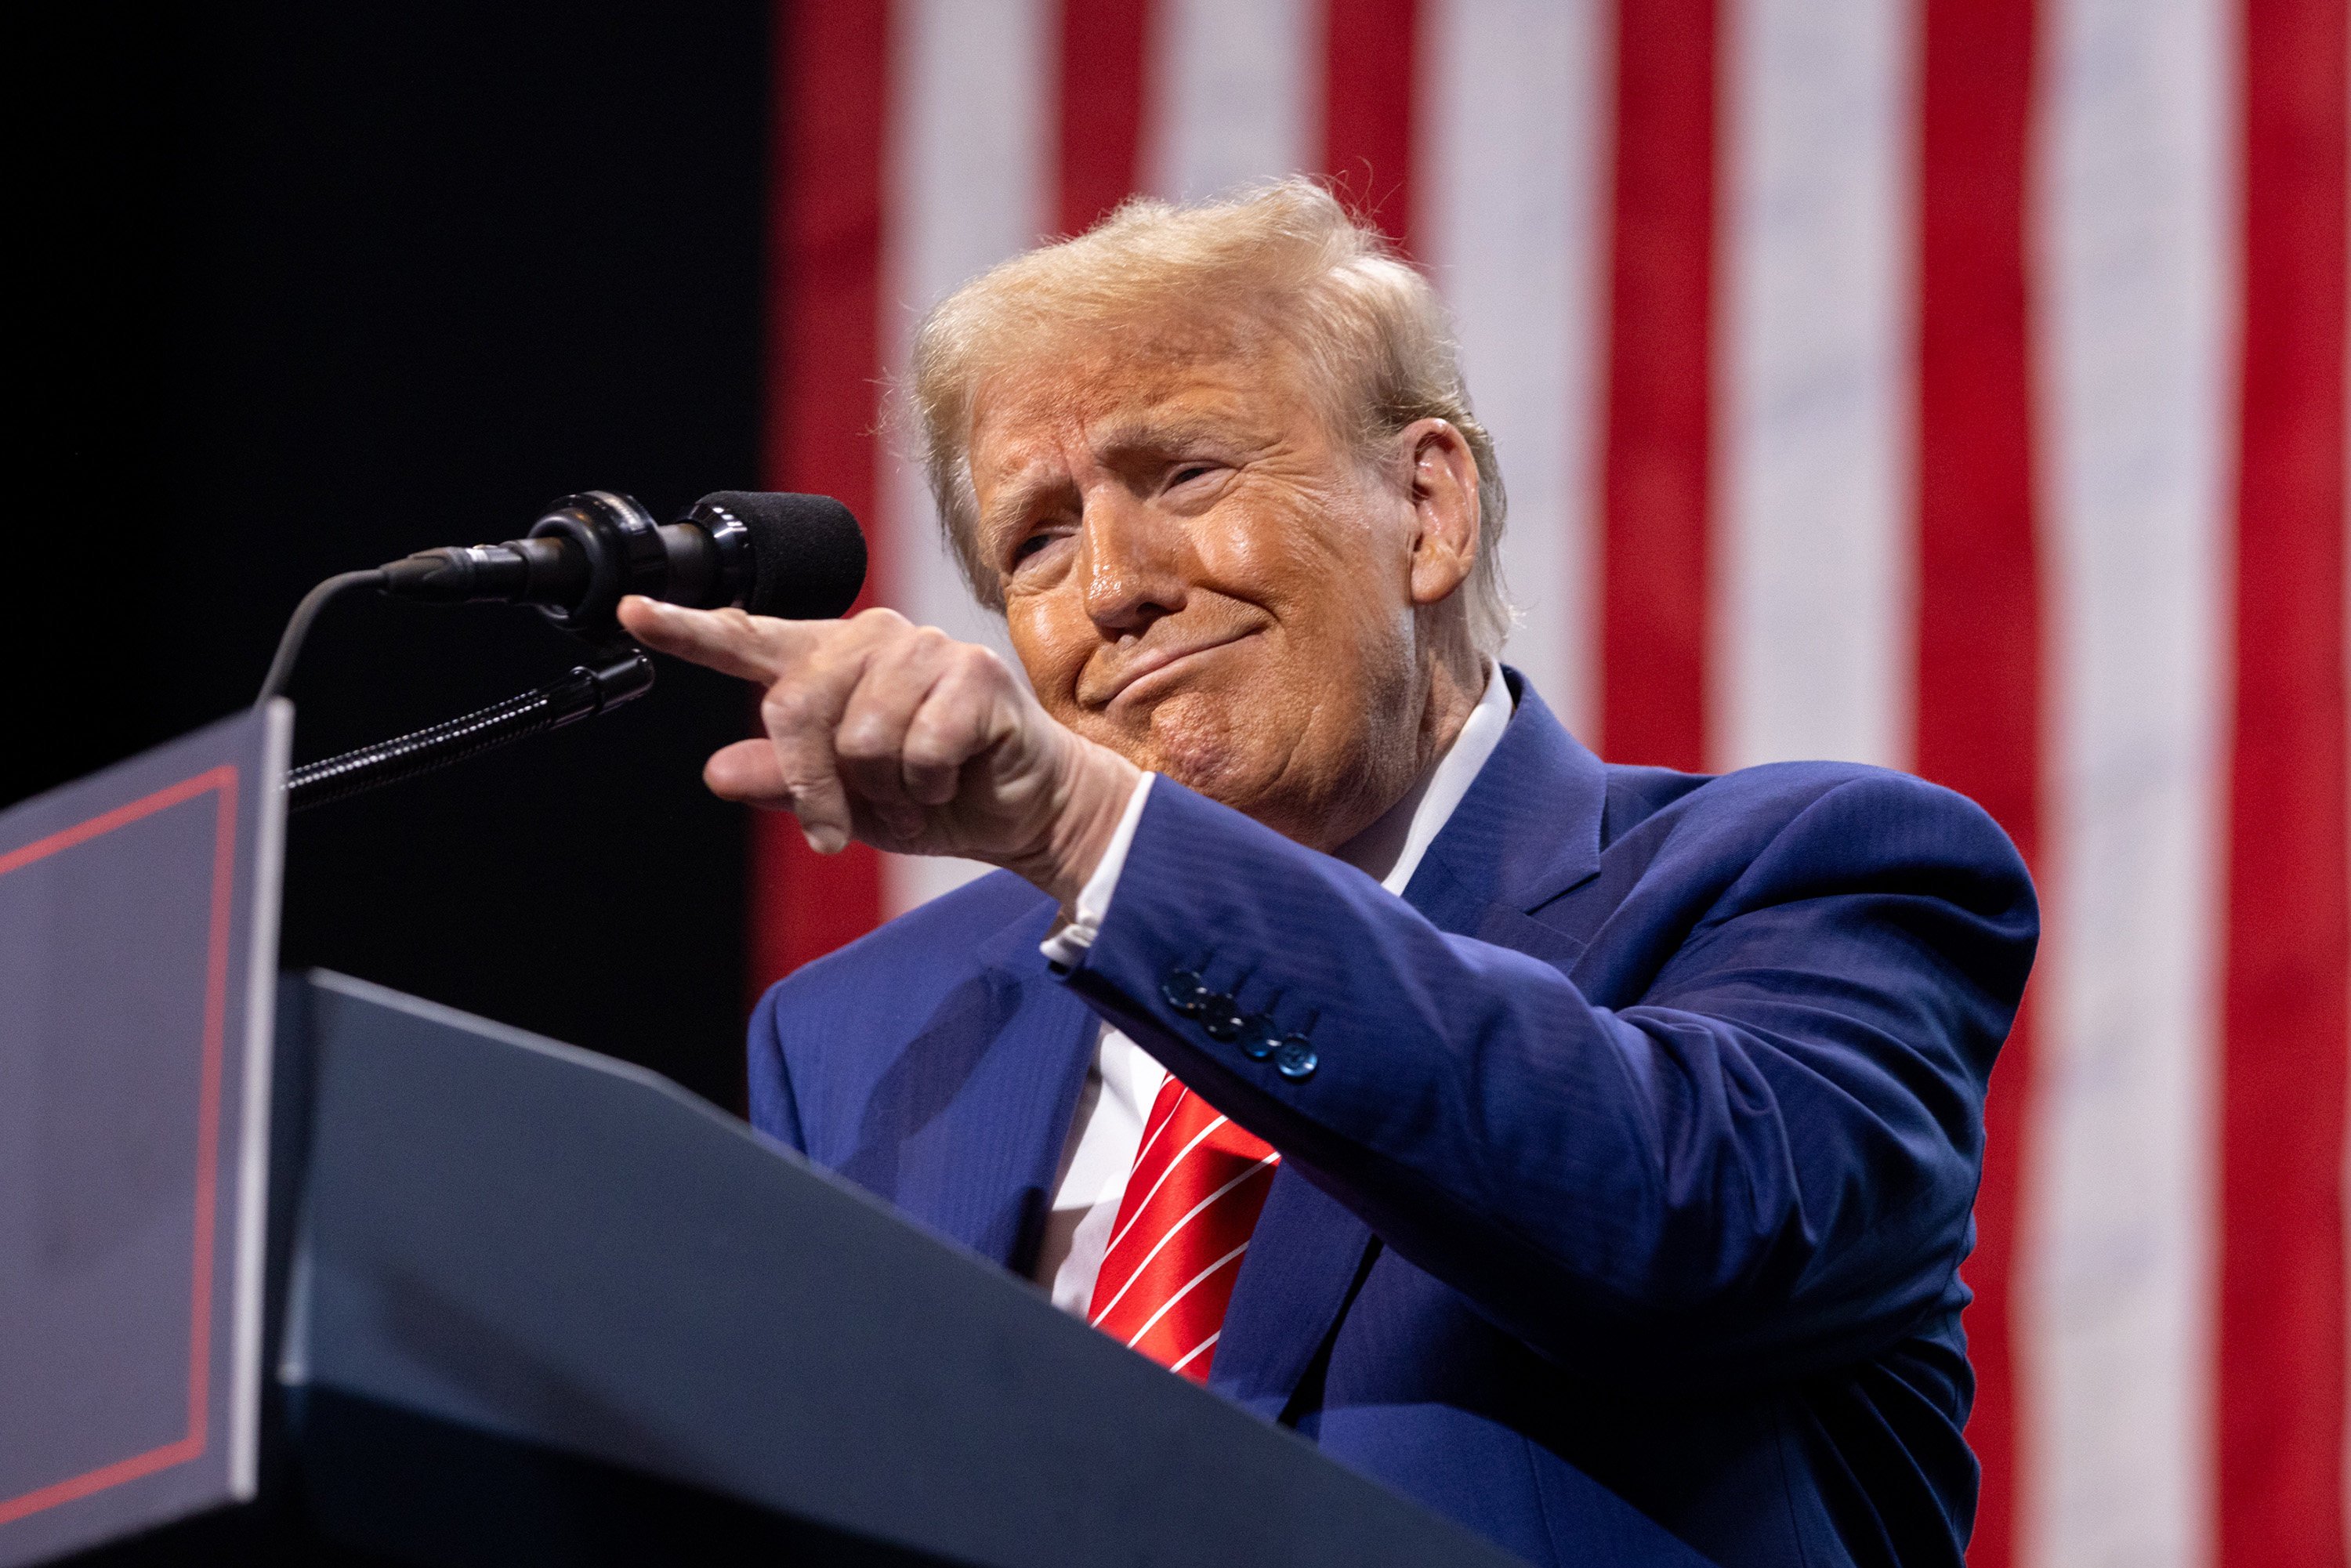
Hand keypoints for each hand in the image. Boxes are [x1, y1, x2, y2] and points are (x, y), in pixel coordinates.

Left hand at [616, 597, 1140, 905]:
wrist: (1026, 812)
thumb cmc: (934, 796)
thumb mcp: (844, 804)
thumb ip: (784, 781)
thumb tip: (719, 771)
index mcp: (830, 661)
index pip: (750, 641)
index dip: (689, 631)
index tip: (633, 613)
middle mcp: (873, 639)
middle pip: (796, 704)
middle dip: (813, 784)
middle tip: (838, 829)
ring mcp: (926, 649)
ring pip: (860, 734)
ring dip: (885, 791)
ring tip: (913, 795)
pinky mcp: (974, 674)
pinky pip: (917, 747)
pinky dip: (927, 787)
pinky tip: (950, 779)